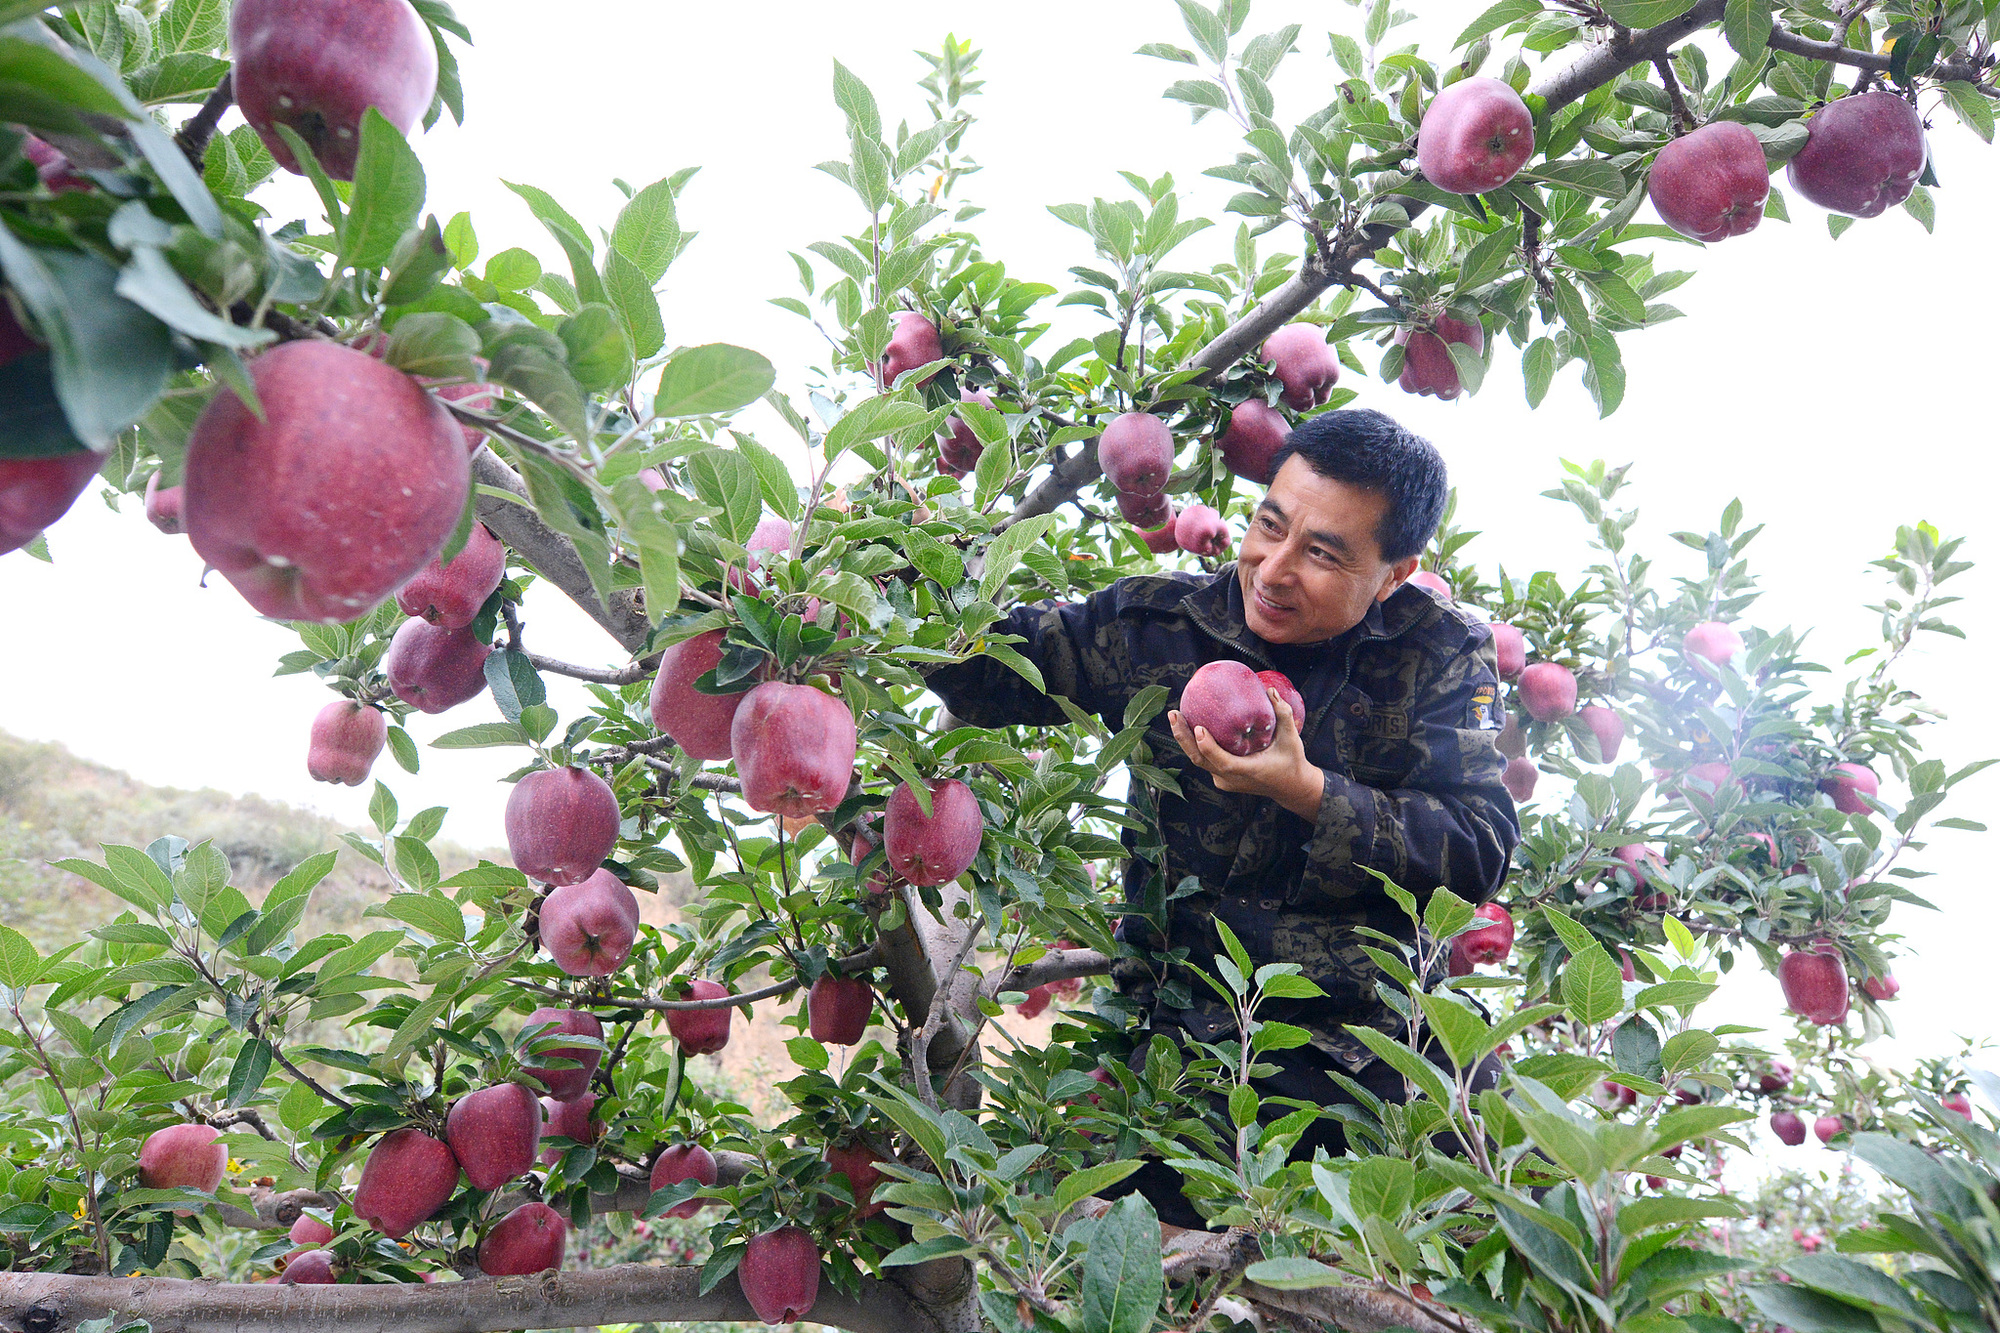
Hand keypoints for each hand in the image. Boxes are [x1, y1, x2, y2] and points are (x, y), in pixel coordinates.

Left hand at [1168, 689, 1324, 820]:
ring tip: (1176, 716)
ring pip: (1199, 760)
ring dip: (1185, 739)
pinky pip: (1204, 760)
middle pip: (1200, 759)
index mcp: (1248, 771)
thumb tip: (1270, 690)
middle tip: (1175, 714)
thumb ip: (1283, 714)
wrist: (1290, 787)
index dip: (1208, 747)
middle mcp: (1231, 778)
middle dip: (1183, 737)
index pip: (1223, 762)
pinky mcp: (1221, 778)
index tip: (1199, 728)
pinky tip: (1189, 725)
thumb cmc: (1291, 761)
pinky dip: (1195, 744)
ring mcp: (1224, 780)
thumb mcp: (1291, 738)